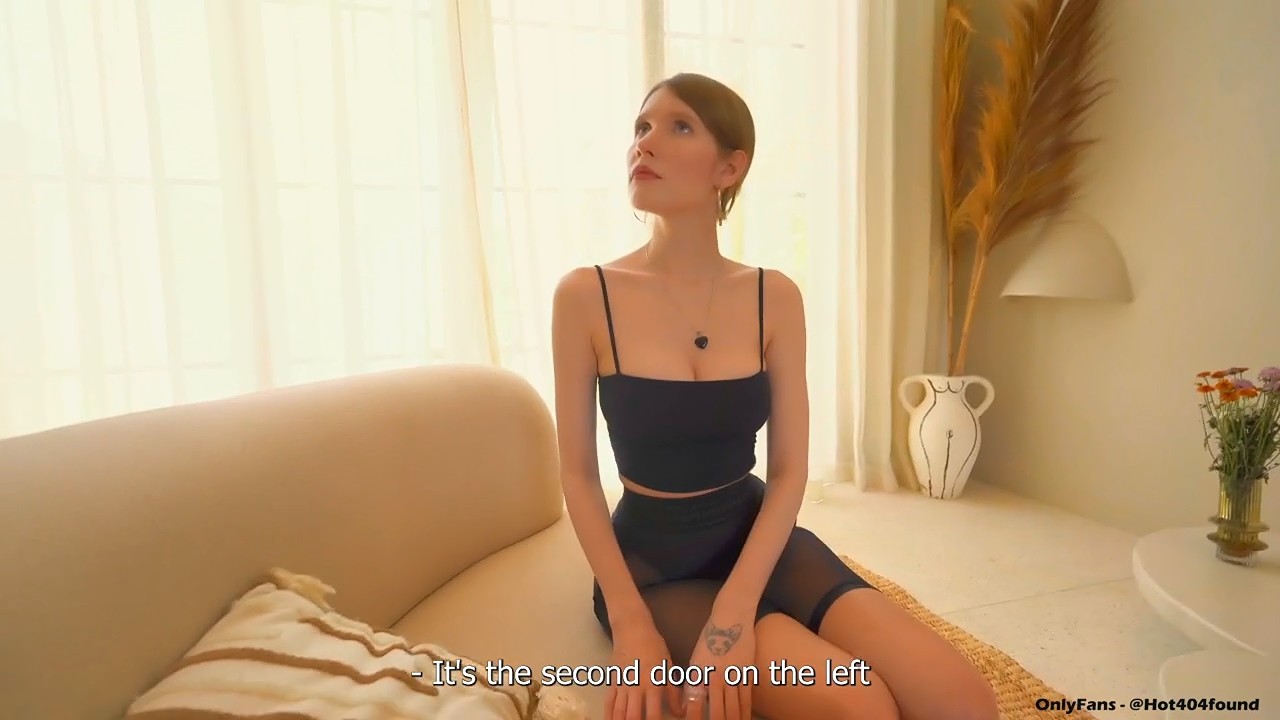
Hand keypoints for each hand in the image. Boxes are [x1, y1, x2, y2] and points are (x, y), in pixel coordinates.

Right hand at [606, 619, 686, 719]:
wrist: (631, 628)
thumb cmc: (654, 645)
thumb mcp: (667, 665)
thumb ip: (673, 690)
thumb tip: (681, 712)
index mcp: (653, 682)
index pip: (654, 712)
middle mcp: (636, 686)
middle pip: (633, 715)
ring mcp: (622, 685)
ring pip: (619, 712)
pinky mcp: (612, 681)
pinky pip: (609, 702)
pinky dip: (608, 715)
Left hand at [684, 603, 754, 719]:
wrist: (731, 616)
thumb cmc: (710, 638)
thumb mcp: (696, 659)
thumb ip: (694, 682)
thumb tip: (688, 704)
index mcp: (699, 672)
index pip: (695, 703)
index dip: (694, 717)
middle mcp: (715, 676)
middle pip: (718, 710)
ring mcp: (733, 675)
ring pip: (735, 707)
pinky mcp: (747, 672)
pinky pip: (747, 698)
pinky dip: (745, 713)